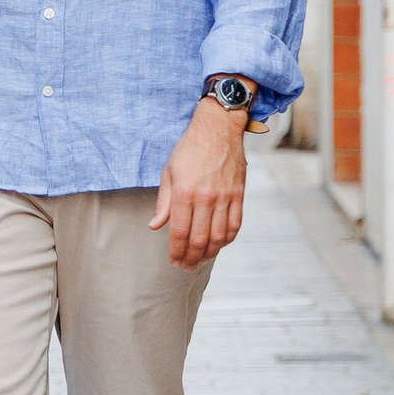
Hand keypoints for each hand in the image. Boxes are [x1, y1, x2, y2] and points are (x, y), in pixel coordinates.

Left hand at [148, 97, 248, 268]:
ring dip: (210, 254)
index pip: (179, 232)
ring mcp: (224, 197)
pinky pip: (235, 225)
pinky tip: (219, 245)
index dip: (176, 251)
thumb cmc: (190, 148)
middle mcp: (205, 198)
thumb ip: (163, 202)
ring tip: (201, 260)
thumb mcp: (169, 172)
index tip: (173, 261)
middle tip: (185, 266)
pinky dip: (227, 239)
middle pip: (199, 240)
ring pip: (219, 237)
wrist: (218, 128)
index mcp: (184, 192)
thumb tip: (155, 225)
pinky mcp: (238, 195)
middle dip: (191, 258)